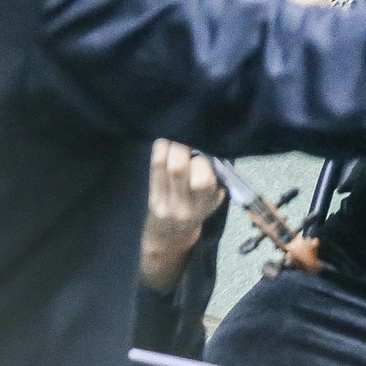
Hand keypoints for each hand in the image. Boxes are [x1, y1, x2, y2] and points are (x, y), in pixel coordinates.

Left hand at [141, 141, 226, 290]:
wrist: (169, 235)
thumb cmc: (199, 211)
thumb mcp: (215, 201)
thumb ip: (216, 178)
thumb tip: (214, 146)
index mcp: (204, 205)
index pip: (202, 181)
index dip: (202, 162)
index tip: (206, 151)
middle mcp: (181, 204)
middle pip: (178, 168)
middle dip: (183, 146)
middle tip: (189, 133)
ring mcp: (162, 200)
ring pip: (163, 164)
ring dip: (170, 144)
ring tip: (178, 129)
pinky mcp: (150, 194)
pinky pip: (154, 167)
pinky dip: (160, 149)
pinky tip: (166, 139)